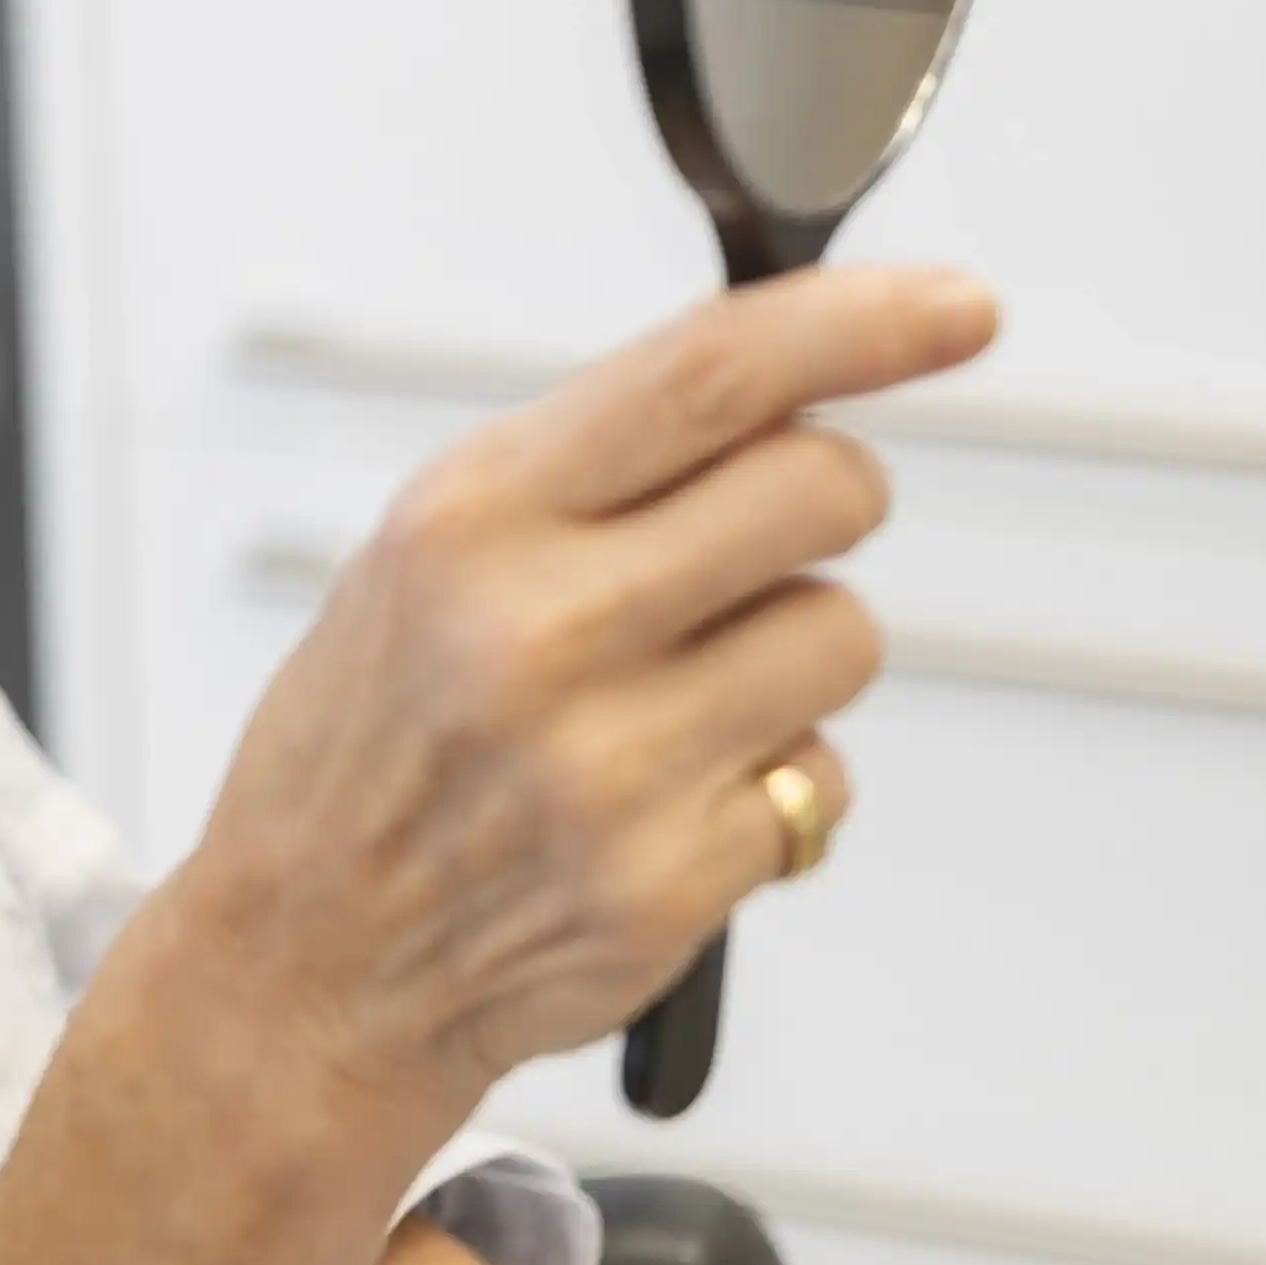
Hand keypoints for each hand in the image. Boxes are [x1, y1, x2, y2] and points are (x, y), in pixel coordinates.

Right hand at [174, 262, 994, 1136]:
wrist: (310, 955)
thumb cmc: (371, 740)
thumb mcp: (420, 556)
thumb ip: (587, 476)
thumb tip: (784, 396)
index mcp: (466, 520)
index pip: (704, 377)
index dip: (856, 326)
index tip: (955, 309)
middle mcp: (535, 631)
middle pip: (817, 491)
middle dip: (824, 498)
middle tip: (761, 537)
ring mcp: (609, 765)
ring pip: (841, 637)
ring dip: (793, 652)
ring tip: (679, 694)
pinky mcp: (673, 883)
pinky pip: (822, 780)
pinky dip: (772, 783)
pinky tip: (668, 798)